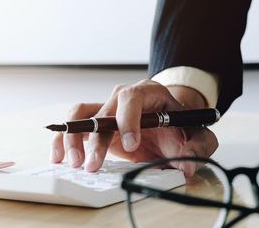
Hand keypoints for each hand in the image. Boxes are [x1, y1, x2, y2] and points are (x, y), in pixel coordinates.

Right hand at [50, 79, 218, 176]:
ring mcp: (107, 109)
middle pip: (104, 111)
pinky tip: (59, 157)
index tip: (130, 144)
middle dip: (96, 139)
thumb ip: (199, 146)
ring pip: (82, 115)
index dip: (128, 119)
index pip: (132, 98)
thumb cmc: (181, 124)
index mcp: (149, 93)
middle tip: (93, 165)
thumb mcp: (198, 133)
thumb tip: (187, 165)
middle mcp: (123, 97)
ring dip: (74, 138)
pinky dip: (63, 139)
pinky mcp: (96, 124)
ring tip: (75, 163)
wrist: (170, 121)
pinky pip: (74, 125)